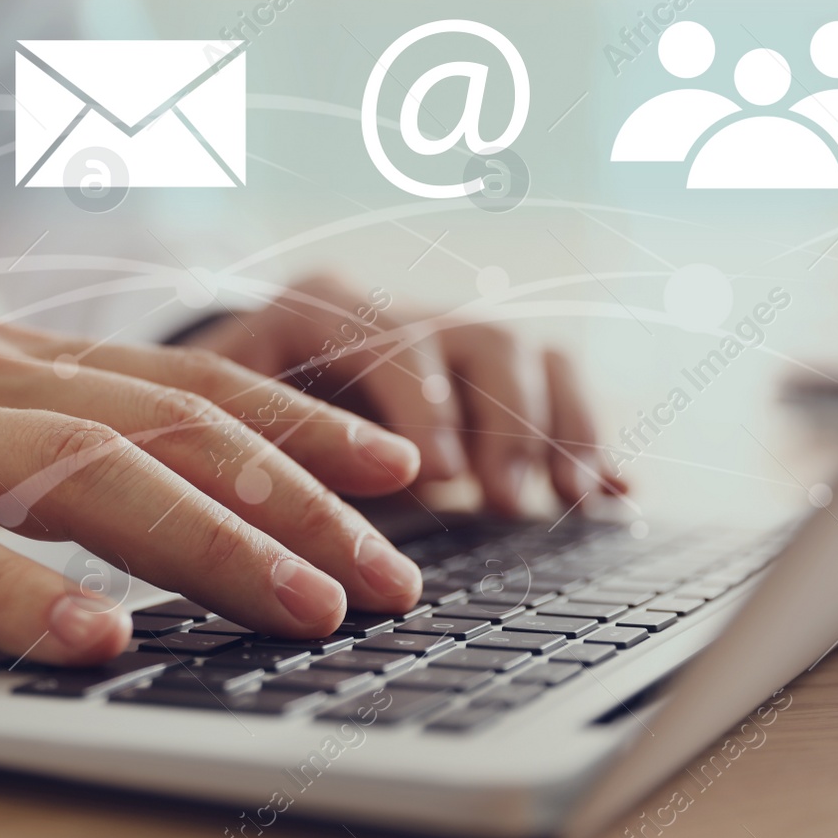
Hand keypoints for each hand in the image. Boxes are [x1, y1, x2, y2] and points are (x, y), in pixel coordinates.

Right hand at [0, 322, 425, 663]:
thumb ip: (56, 465)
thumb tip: (189, 524)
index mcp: (17, 363)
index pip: (193, 385)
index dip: (306, 425)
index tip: (403, 476)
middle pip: (167, 428)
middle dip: (296, 499)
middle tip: (393, 572)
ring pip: (78, 472)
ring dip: (205, 541)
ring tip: (302, 604)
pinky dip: (18, 592)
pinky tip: (93, 637)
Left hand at [183, 274, 626, 515]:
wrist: (246, 389)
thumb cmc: (227, 415)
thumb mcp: (220, 422)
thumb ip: (256, 456)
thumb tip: (292, 528)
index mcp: (324, 308)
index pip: (388, 340)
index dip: (423, 404)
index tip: (442, 475)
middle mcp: (400, 313)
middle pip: (477, 342)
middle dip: (501, 423)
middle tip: (507, 501)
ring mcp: (453, 339)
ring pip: (529, 356)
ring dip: (557, 429)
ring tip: (572, 500)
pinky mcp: (494, 376)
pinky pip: (561, 385)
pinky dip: (591, 437)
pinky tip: (618, 494)